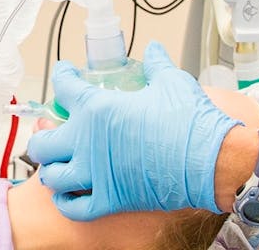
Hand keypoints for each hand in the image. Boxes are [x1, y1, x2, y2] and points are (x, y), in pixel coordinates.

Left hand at [27, 41, 240, 219]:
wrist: (215, 162)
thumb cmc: (192, 123)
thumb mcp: (172, 83)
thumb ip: (156, 64)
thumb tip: (154, 50)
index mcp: (97, 109)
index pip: (62, 87)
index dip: (61, 76)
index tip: (64, 74)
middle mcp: (87, 142)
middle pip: (43, 142)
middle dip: (44, 135)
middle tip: (53, 131)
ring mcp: (96, 174)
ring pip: (52, 176)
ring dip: (51, 169)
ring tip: (58, 164)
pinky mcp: (111, 200)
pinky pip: (74, 208)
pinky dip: (66, 202)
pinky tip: (68, 195)